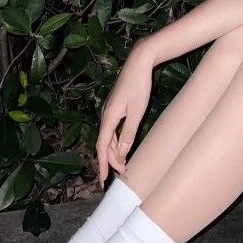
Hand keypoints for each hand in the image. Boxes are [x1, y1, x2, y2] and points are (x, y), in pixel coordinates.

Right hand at [96, 49, 152, 186]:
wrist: (139, 62)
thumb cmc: (139, 85)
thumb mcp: (137, 111)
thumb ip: (129, 132)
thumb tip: (123, 153)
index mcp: (109, 117)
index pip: (103, 147)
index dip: (103, 164)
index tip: (103, 179)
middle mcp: (105, 115)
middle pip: (104, 144)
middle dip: (110, 161)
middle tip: (122, 174)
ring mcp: (109, 111)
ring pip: (108, 137)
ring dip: (114, 152)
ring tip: (122, 165)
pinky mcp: (115, 107)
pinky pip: (112, 129)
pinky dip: (116, 141)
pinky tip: (122, 147)